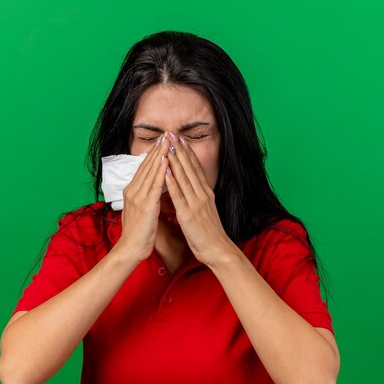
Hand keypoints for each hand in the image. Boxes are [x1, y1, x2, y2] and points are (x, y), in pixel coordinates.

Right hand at [115, 133, 170, 261]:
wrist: (130, 249)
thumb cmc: (138, 233)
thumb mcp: (140, 210)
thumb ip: (144, 197)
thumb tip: (151, 189)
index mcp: (132, 191)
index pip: (144, 168)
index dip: (153, 154)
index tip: (161, 141)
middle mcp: (133, 190)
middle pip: (146, 165)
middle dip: (157, 149)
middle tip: (166, 133)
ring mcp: (138, 197)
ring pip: (150, 171)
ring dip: (159, 155)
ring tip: (167, 141)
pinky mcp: (145, 205)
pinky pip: (154, 185)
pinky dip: (160, 171)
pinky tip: (166, 161)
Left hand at [163, 131, 235, 266]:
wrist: (218, 249)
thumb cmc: (209, 233)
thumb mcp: (205, 211)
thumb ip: (198, 199)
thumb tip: (191, 190)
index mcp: (206, 193)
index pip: (195, 168)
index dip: (188, 153)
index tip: (180, 139)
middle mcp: (202, 194)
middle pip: (190, 168)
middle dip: (180, 150)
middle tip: (172, 134)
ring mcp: (196, 203)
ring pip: (184, 177)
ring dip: (175, 160)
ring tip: (168, 146)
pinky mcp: (188, 214)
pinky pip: (178, 195)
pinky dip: (172, 182)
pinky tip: (165, 171)